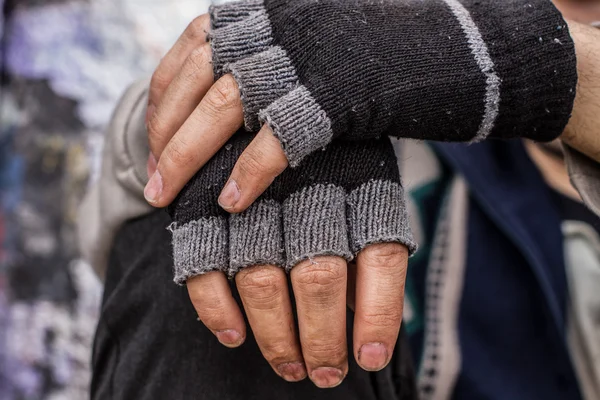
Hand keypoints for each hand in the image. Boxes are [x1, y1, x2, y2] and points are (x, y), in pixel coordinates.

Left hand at [145, 0, 575, 213]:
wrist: (457, 43)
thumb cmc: (378, 53)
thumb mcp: (310, 44)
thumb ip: (265, 60)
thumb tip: (220, 98)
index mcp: (262, 9)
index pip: (190, 54)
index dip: (163, 103)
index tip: (151, 147)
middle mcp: (275, 23)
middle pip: (199, 83)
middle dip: (165, 139)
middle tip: (149, 187)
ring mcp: (306, 54)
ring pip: (226, 107)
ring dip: (190, 158)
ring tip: (168, 202)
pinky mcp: (338, 91)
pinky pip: (280, 136)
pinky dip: (251, 172)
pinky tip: (231, 204)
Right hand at [167, 132, 415, 387]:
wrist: (273, 90)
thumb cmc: (328, 151)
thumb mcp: (364, 175)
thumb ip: (366, 234)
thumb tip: (368, 308)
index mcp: (357, 180)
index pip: (380, 257)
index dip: (379, 315)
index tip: (370, 359)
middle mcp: (306, 189)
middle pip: (320, 280)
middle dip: (323, 340)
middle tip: (324, 375)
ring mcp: (253, 196)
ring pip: (263, 283)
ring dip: (276, 338)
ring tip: (290, 368)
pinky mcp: (205, 201)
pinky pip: (205, 268)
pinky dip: (218, 311)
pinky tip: (234, 337)